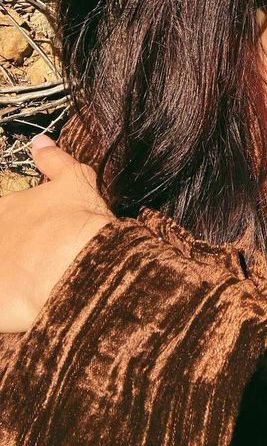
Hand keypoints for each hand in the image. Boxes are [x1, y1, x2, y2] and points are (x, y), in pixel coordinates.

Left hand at [0, 135, 114, 333]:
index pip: (4, 213)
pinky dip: (6, 304)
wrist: (78, 263)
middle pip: (3, 239)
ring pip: (1, 268)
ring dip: (10, 269)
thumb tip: (38, 141)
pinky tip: (17, 301)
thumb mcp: (75, 179)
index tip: (35, 234)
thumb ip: (54, 159)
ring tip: (28, 276)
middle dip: (12, 248)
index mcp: (8, 208)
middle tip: (35, 258)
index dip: (18, 226)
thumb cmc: (80, 220)